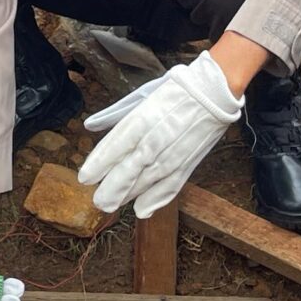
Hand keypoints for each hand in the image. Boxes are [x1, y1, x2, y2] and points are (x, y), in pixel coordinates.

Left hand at [76, 50, 242, 218]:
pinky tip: (142, 210)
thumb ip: (115, 114)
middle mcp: (157, 139)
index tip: (85, 177)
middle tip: (98, 201)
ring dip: (129, 196)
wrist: (214, 92)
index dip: (100, 164)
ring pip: (147, 181)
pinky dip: (156, 200)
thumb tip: (90, 125)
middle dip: (112, 188)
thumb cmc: (175, 90)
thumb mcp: (142, 96)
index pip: (116, 145)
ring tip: (112, 205)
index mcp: (143, 118)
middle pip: (130, 169)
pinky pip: (171, 186)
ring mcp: (173, 153)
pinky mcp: (188, 163)